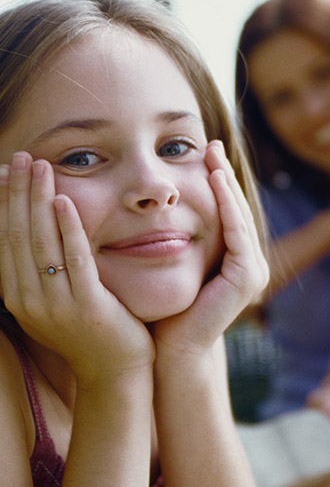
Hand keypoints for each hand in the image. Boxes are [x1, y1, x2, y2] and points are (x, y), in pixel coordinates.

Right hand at [0, 152, 153, 383]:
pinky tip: (66, 200)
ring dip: (38, 199)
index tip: (5, 171)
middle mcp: (28, 301)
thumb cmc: (92, 331)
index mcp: (17, 297)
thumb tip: (36, 229)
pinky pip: (74, 260)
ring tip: (41, 166)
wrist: (117, 371)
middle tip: (20, 158)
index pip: (2, 240)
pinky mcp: (87, 306)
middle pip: (16, 235)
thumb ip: (43, 271)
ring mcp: (55, 305)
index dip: (2, 203)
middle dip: (17, 192)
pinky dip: (69, 228)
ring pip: (40, 242)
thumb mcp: (56, 300)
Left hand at [150, 141, 268, 355]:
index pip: (226, 214)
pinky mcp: (248, 276)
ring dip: (226, 184)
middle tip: (209, 144)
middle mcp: (250, 265)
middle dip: (223, 176)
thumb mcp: (174, 265)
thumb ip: (178, 240)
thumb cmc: (165, 312)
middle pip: (236, 210)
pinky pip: (237, 232)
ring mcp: (253, 271)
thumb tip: (157, 207)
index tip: (201, 154)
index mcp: (235, 263)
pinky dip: (227, 205)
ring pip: (239, 216)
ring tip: (212, 155)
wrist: (172, 350)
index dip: (216, 183)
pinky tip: (215, 181)